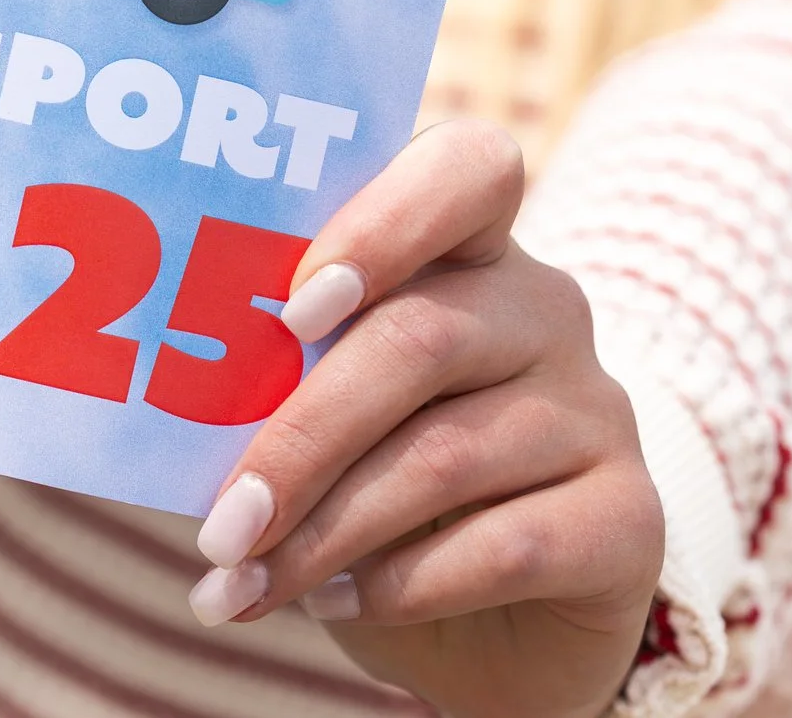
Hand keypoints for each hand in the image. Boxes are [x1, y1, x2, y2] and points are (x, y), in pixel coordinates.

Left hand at [188, 120, 662, 717]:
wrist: (493, 624)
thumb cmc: (374, 480)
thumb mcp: (321, 412)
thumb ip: (275, 375)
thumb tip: (162, 384)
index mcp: (465, 248)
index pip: (467, 169)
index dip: (383, 225)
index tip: (291, 308)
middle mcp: (543, 309)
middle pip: (419, 339)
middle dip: (298, 439)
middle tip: (220, 521)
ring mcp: (598, 410)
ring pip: (445, 456)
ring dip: (323, 531)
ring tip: (240, 578)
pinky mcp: (629, 519)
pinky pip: (503, 547)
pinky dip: (398, 585)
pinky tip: (332, 603)